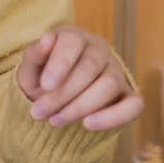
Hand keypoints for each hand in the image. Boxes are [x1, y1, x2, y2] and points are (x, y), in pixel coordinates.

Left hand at [16, 25, 142, 130]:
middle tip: (39, 112)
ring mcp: (117, 73)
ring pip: (109, 84)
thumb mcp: (30, 69)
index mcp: (74, 37)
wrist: (52, 101)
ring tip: (54, 120)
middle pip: (90, 66)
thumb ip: (35, 55)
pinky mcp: (128, 97)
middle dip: (63, 93)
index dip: (61, 63)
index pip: (73, 42)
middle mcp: (100, 50)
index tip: (45, 86)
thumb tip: (47, 38)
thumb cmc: (41, 80)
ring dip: (80, 106)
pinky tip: (88, 124)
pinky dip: (113, 117)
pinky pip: (133, 106)